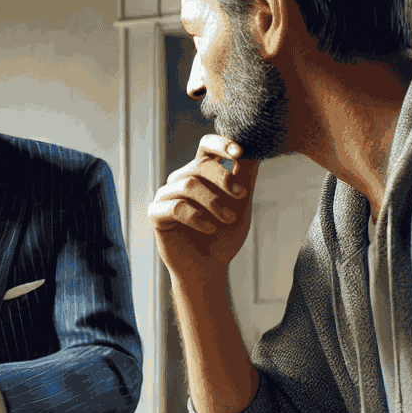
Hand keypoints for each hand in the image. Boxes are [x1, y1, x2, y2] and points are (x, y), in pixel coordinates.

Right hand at [149, 134, 259, 280]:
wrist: (209, 268)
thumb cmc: (224, 236)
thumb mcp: (241, 204)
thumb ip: (245, 176)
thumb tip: (255, 148)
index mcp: (200, 173)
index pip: (206, 147)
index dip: (221, 144)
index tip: (239, 152)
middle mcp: (180, 180)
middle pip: (200, 165)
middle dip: (223, 178)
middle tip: (241, 195)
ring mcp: (166, 196)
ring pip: (188, 184)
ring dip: (213, 201)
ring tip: (228, 219)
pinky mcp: (156, 214)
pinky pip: (175, 207)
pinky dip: (196, 217)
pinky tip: (209, 229)